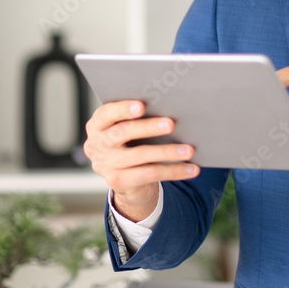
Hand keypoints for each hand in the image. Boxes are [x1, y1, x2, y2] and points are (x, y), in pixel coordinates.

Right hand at [83, 100, 198, 221]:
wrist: (125, 179)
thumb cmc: (130, 142)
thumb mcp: (128, 130)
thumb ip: (138, 118)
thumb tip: (171, 107)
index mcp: (98, 125)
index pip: (106, 113)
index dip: (123, 109)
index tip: (142, 105)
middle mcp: (97, 144)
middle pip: (122, 132)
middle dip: (148, 127)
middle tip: (171, 123)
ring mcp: (105, 165)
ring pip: (140, 155)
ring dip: (167, 152)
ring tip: (189, 150)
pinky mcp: (118, 182)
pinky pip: (150, 175)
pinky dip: (173, 170)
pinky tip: (191, 169)